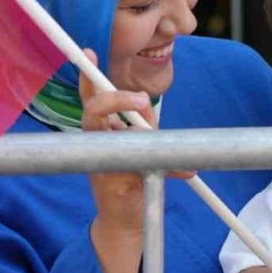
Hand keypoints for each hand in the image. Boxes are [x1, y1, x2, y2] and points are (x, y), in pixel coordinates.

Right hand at [79, 49, 158, 233]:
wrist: (126, 219)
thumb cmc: (132, 177)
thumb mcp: (141, 143)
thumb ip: (143, 122)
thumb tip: (143, 102)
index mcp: (100, 130)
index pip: (91, 98)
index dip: (87, 75)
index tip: (89, 53)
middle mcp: (93, 142)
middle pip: (94, 110)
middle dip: (117, 100)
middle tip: (142, 100)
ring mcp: (98, 162)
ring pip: (120, 137)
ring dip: (146, 141)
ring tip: (171, 157)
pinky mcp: (111, 183)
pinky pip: (139, 165)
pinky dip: (168, 168)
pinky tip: (184, 173)